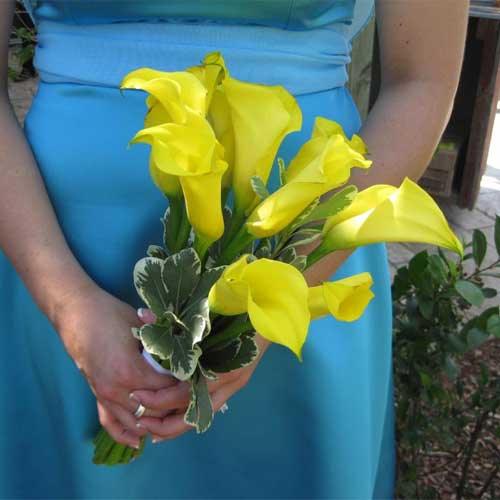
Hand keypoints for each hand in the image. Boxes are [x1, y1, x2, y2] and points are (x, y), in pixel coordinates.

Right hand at [52, 282, 178, 447]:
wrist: (77, 314)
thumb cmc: (110, 315)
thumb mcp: (140, 327)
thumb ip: (161, 345)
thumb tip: (184, 354)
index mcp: (130, 371)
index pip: (166, 388)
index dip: (184, 384)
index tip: (198, 379)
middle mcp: (116, 390)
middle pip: (153, 410)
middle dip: (173, 406)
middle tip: (192, 398)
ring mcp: (105, 395)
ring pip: (135, 421)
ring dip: (154, 421)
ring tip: (174, 415)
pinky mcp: (98, 396)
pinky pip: (111, 423)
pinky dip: (125, 433)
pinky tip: (138, 441)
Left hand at [130, 309, 270, 442]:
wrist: (269, 312)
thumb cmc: (237, 309)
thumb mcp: (206, 314)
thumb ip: (175, 319)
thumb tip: (142, 315)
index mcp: (220, 366)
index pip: (183, 393)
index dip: (158, 398)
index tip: (136, 395)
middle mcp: (228, 381)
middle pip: (193, 415)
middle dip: (164, 424)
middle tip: (139, 421)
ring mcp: (235, 384)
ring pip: (203, 416)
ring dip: (177, 426)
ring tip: (154, 430)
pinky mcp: (236, 382)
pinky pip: (211, 406)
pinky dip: (192, 414)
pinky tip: (177, 416)